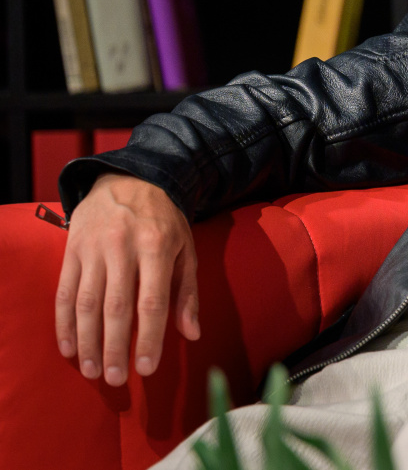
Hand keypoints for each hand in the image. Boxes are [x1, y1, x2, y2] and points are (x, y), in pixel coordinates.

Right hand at [56, 173, 199, 385]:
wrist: (129, 179)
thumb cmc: (164, 221)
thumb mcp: (186, 249)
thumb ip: (187, 292)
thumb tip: (191, 333)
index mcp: (157, 247)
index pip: (152, 302)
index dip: (149, 338)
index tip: (146, 369)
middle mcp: (123, 248)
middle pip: (116, 307)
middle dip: (115, 347)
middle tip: (116, 380)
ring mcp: (94, 249)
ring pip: (86, 303)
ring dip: (88, 342)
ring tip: (93, 371)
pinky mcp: (71, 250)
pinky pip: (64, 291)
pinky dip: (64, 323)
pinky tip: (69, 348)